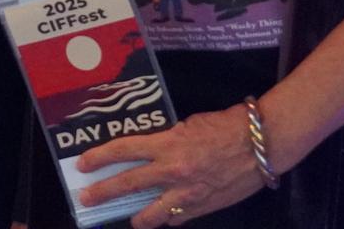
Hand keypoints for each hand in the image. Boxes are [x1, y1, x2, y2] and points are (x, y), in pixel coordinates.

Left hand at [74, 104, 261, 226]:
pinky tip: (162, 216)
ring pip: (150, 214)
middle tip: (86, 197)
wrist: (261, 146)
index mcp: (167, 146)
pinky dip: (167, 218)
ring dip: (136, 217)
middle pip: (127, 185)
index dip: (99, 158)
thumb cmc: (226, 127)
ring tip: (129, 218)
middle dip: (102, 192)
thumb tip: (153, 152)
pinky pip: (176, 218)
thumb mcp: (189, 125)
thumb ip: (168, 140)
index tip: (83, 164)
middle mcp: (172, 172)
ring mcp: (186, 194)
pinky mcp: (202, 208)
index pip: (123, 151)